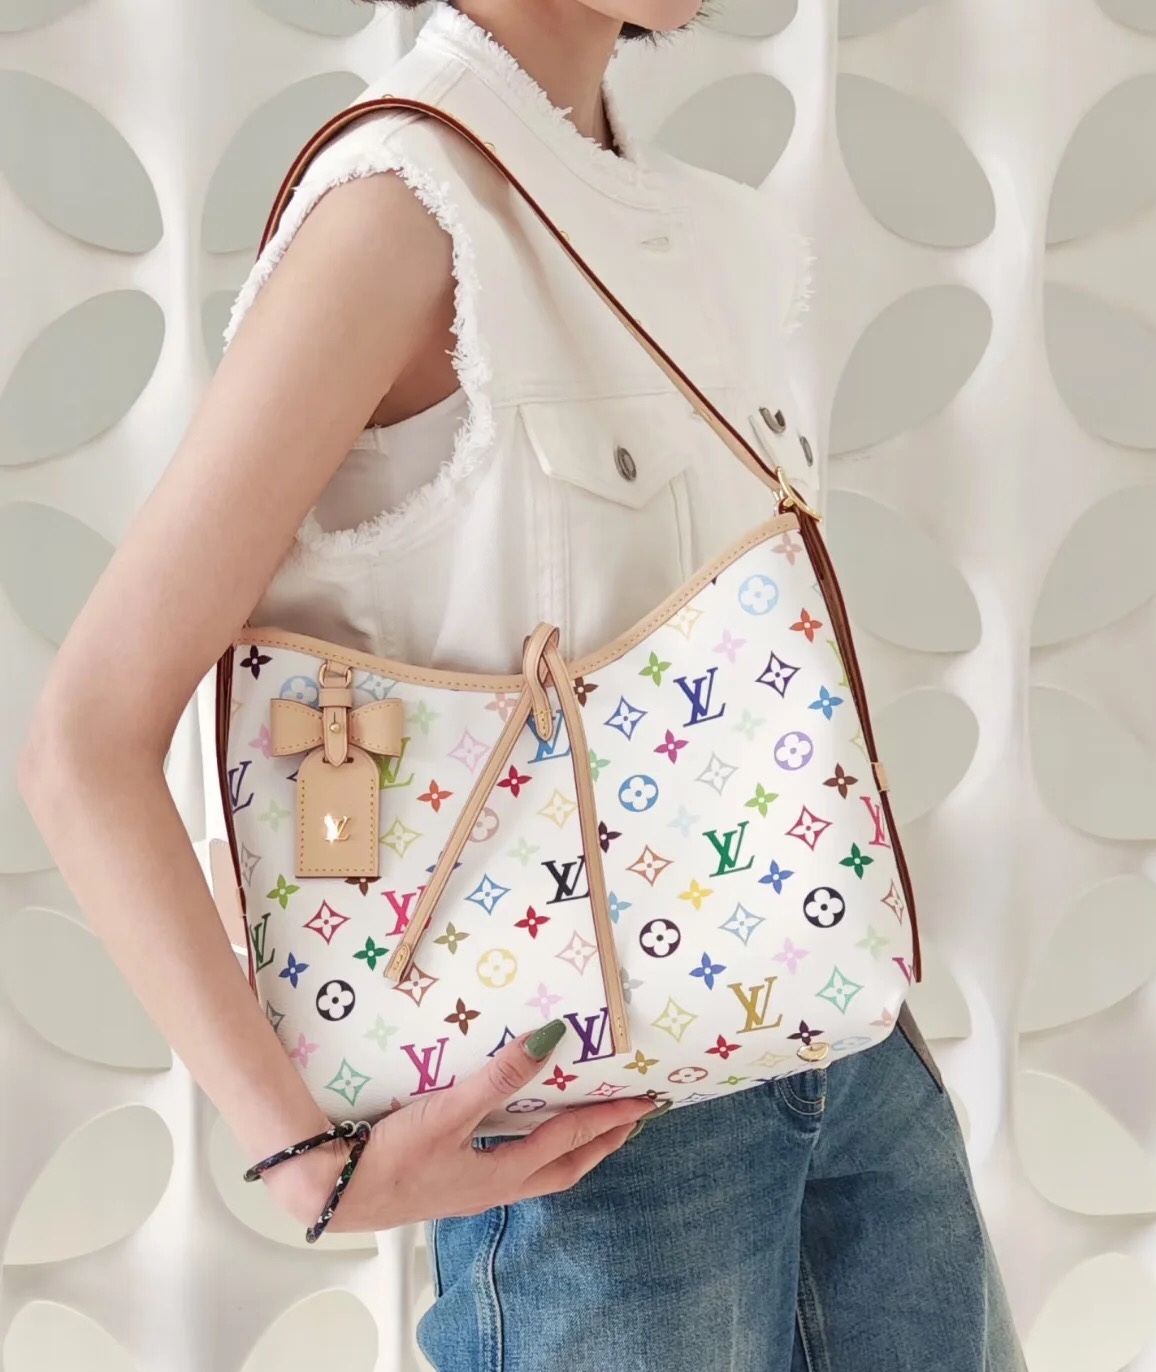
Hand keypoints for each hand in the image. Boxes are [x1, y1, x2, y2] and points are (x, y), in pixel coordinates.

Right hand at [268, 1020, 660, 1232]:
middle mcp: (497, 1186)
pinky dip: (534, 1146)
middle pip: (564, 1167)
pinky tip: (521, 1129)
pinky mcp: (454, 1182)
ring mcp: (476, 1188)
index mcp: (504, 1174)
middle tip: (631, 1120)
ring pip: (540, 1169)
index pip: (570, 1140)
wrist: (340, 1192)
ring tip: (589, 1124)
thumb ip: (499, 1078)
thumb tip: (549, 1041)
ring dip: (569, 1147)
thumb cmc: (393, 1159)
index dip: (608, 1119)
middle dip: (601, 1144)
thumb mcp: (448, 1112)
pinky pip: (513, 1163)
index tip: (643, 1103)